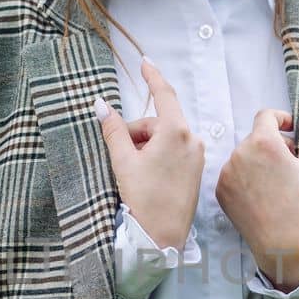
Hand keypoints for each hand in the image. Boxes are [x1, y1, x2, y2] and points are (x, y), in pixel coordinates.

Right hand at [94, 58, 204, 249]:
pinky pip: (175, 151)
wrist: (163, 237)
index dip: (152, 76)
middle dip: (136, 133)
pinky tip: (146, 175)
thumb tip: (101, 105)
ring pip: (165, 138)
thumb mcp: (123, 161)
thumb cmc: (143, 198)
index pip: (163, 94)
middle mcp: (192, 139)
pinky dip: (157, 155)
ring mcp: (197, 155)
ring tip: (132, 171)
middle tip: (119, 154)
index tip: (145, 62)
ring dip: (145, 146)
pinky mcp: (197, 169)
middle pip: (158, 122)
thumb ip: (113, 130)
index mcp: (176, 132)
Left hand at [215, 105, 298, 288]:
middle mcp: (239, 153)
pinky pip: (234, 174)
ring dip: (259, 161)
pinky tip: (262, 195)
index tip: (291, 132)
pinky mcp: (220, 190)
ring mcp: (226, 173)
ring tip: (277, 183)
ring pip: (244, 156)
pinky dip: (246, 178)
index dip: (281, 120)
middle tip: (291, 165)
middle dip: (274, 145)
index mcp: (263, 142)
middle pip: (256, 137)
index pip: (266, 116)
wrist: (283, 244)